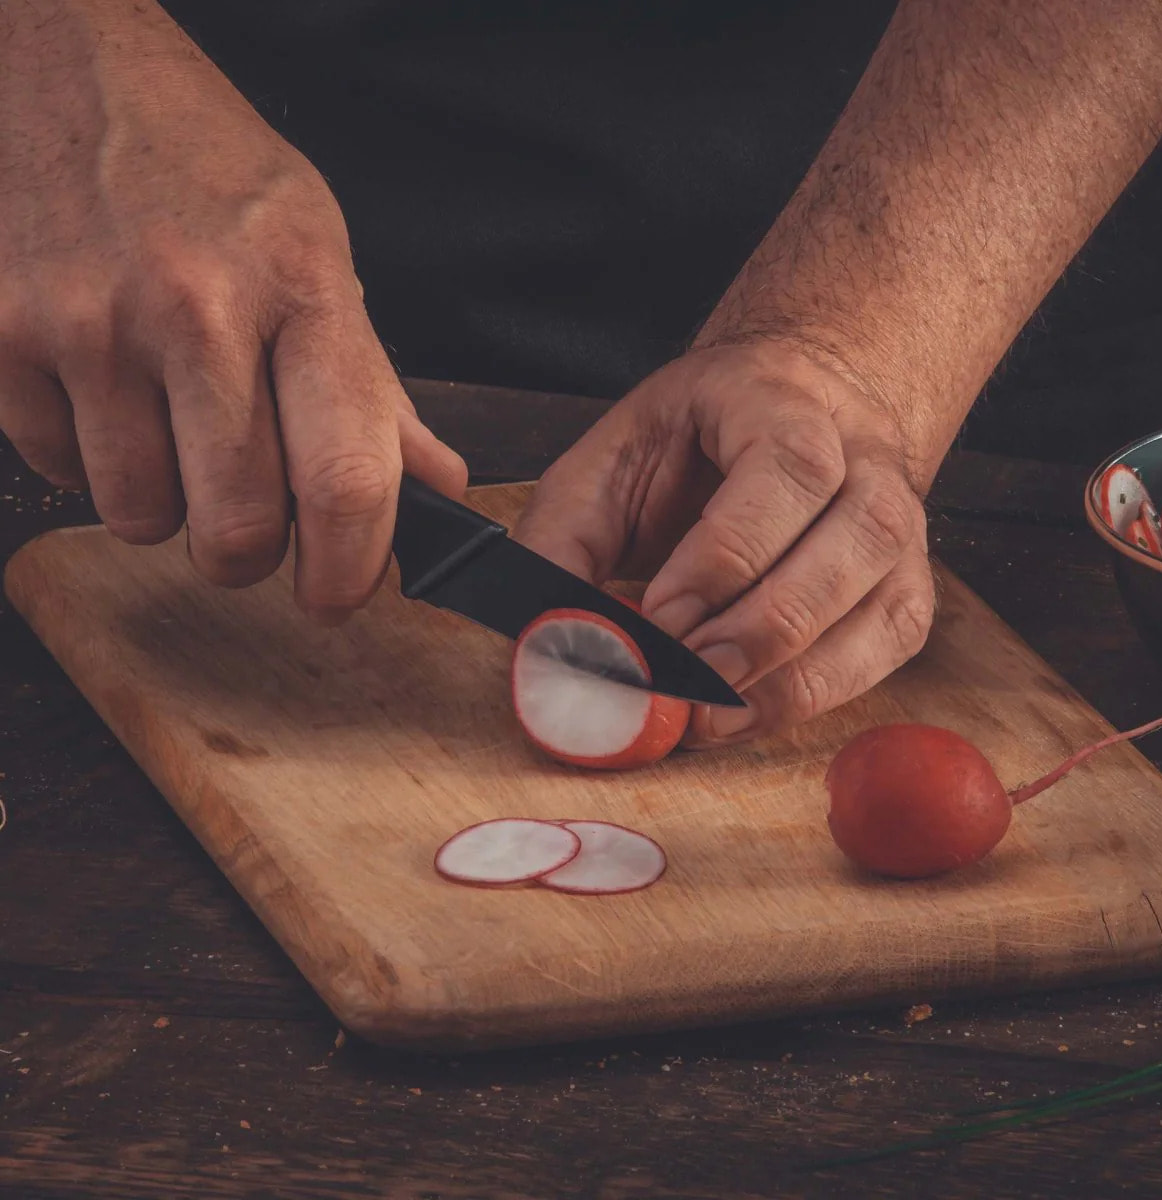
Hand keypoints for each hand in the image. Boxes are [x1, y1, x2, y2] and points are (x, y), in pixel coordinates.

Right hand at [0, 2, 465, 621]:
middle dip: (249, 554)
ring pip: (141, 517)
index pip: (345, 479)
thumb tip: (436, 485)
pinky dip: (89, 459)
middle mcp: (195, 310)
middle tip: (249, 523)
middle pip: (238, 529)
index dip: (350, 569)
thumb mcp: (317, 252)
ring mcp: (89, 325)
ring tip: (170, 427)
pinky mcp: (3, 338)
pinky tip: (106, 391)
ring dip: (166, 505)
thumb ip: (373, 384)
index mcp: (299, 290)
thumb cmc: (206, 169)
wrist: (61, 68)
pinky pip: (57, 473)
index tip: (339, 594)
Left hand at [512, 342, 934, 745]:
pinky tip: (753, 710)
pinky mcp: (905, 581)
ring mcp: (900, 521)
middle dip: (764, 625)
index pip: (787, 469)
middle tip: (687, 679)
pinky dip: (825, 691)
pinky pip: (890, 644)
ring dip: (798, 672)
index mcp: (781, 398)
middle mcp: (864, 454)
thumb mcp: (608, 463)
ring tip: (713, 711)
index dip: (726, 556)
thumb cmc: (688, 444)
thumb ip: (562, 541)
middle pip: (857, 535)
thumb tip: (541, 638)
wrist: (780, 412)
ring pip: (887, 600)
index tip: (660, 619)